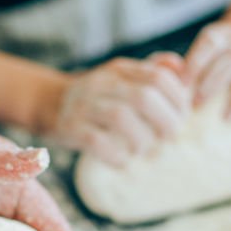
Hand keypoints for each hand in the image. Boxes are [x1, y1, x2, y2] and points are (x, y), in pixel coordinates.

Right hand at [44, 54, 189, 166]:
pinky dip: (116, 156)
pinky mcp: (70, 128)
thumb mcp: (123, 78)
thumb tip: (181, 69)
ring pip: (120, 118)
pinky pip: (97, 142)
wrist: (48, 103)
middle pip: (143, 97)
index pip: (158, 77)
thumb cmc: (97, 97)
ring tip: (144, 148)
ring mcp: (84, 105)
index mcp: (120, 70)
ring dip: (142, 140)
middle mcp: (101, 83)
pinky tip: (123, 160)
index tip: (182, 116)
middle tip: (170, 136)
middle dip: (166, 121)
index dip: (177, 99)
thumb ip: (153, 72)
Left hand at [184, 21, 230, 123]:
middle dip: (214, 82)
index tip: (182, 86)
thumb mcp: (196, 58)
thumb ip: (182, 69)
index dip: (196, 63)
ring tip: (225, 119)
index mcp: (222, 36)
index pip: (210, 43)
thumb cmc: (211, 64)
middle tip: (196, 105)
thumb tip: (173, 79)